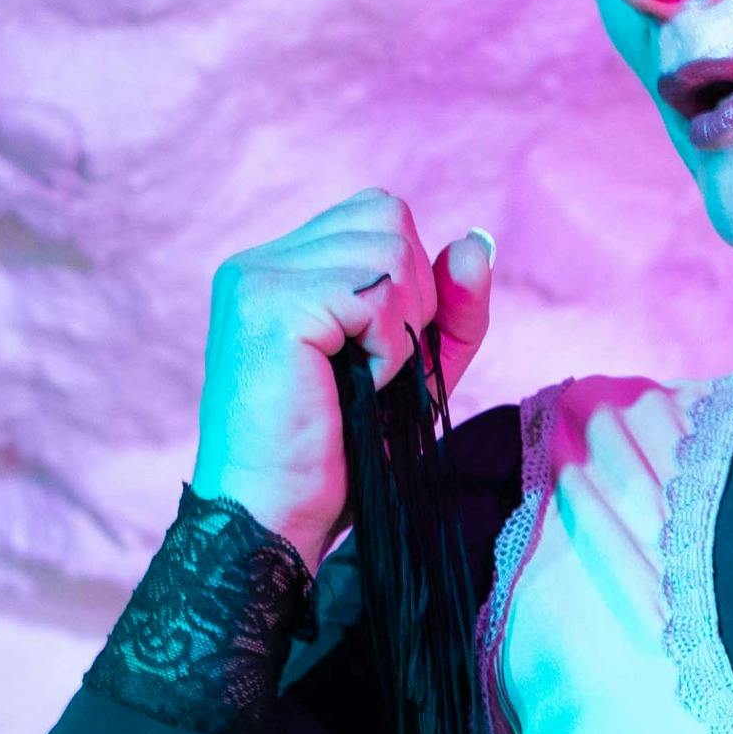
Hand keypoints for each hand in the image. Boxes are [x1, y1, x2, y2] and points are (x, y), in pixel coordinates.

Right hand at [184, 190, 494, 560]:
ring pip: (389, 247)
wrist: (274, 520)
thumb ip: (449, 307)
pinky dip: (388, 347)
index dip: (411, 279)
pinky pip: (376, 292)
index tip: (387, 352)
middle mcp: (258, 262)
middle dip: (414, 296)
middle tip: (377, 370)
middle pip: (387, 215)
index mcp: (278, 268)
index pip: (376, 214)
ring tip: (364, 380)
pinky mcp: (271, 305)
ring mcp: (257, 278)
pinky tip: (358, 386)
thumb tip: (475, 242)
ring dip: (401, 327)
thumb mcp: (414, 369)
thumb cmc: (337, 456)